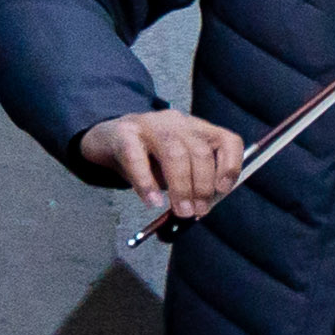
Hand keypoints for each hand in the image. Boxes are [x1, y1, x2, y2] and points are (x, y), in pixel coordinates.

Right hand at [79, 109, 245, 223]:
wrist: (105, 139)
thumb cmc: (147, 157)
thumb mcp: (176, 167)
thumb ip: (192, 181)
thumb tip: (202, 208)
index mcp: (198, 129)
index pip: (227, 141)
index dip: (230, 166)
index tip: (223, 191)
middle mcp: (178, 123)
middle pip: (199, 152)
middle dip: (202, 186)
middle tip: (197, 211)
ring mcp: (150, 124)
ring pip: (173, 154)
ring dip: (181, 187)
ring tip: (181, 211)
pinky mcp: (124, 133)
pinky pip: (137, 158)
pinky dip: (147, 183)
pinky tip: (153, 201)